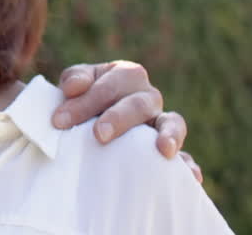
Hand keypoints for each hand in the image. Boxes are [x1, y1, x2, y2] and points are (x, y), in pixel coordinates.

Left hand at [52, 61, 198, 180]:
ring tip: (163, 150)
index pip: (109, 86)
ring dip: (168, 135)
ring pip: (172, 122)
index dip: (85, 102)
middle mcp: (147, 96)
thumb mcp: (73, 84)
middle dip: (119, 118)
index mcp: (125, 75)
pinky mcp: (168, 148)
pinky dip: (188, 163)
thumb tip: (73, 87)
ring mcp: (160, 122)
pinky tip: (191, 176)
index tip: (59, 121)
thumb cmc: (79, 99)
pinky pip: (184, 155)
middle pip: (139, 103)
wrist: (85, 119)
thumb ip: (73, 79)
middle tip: (99, 135)